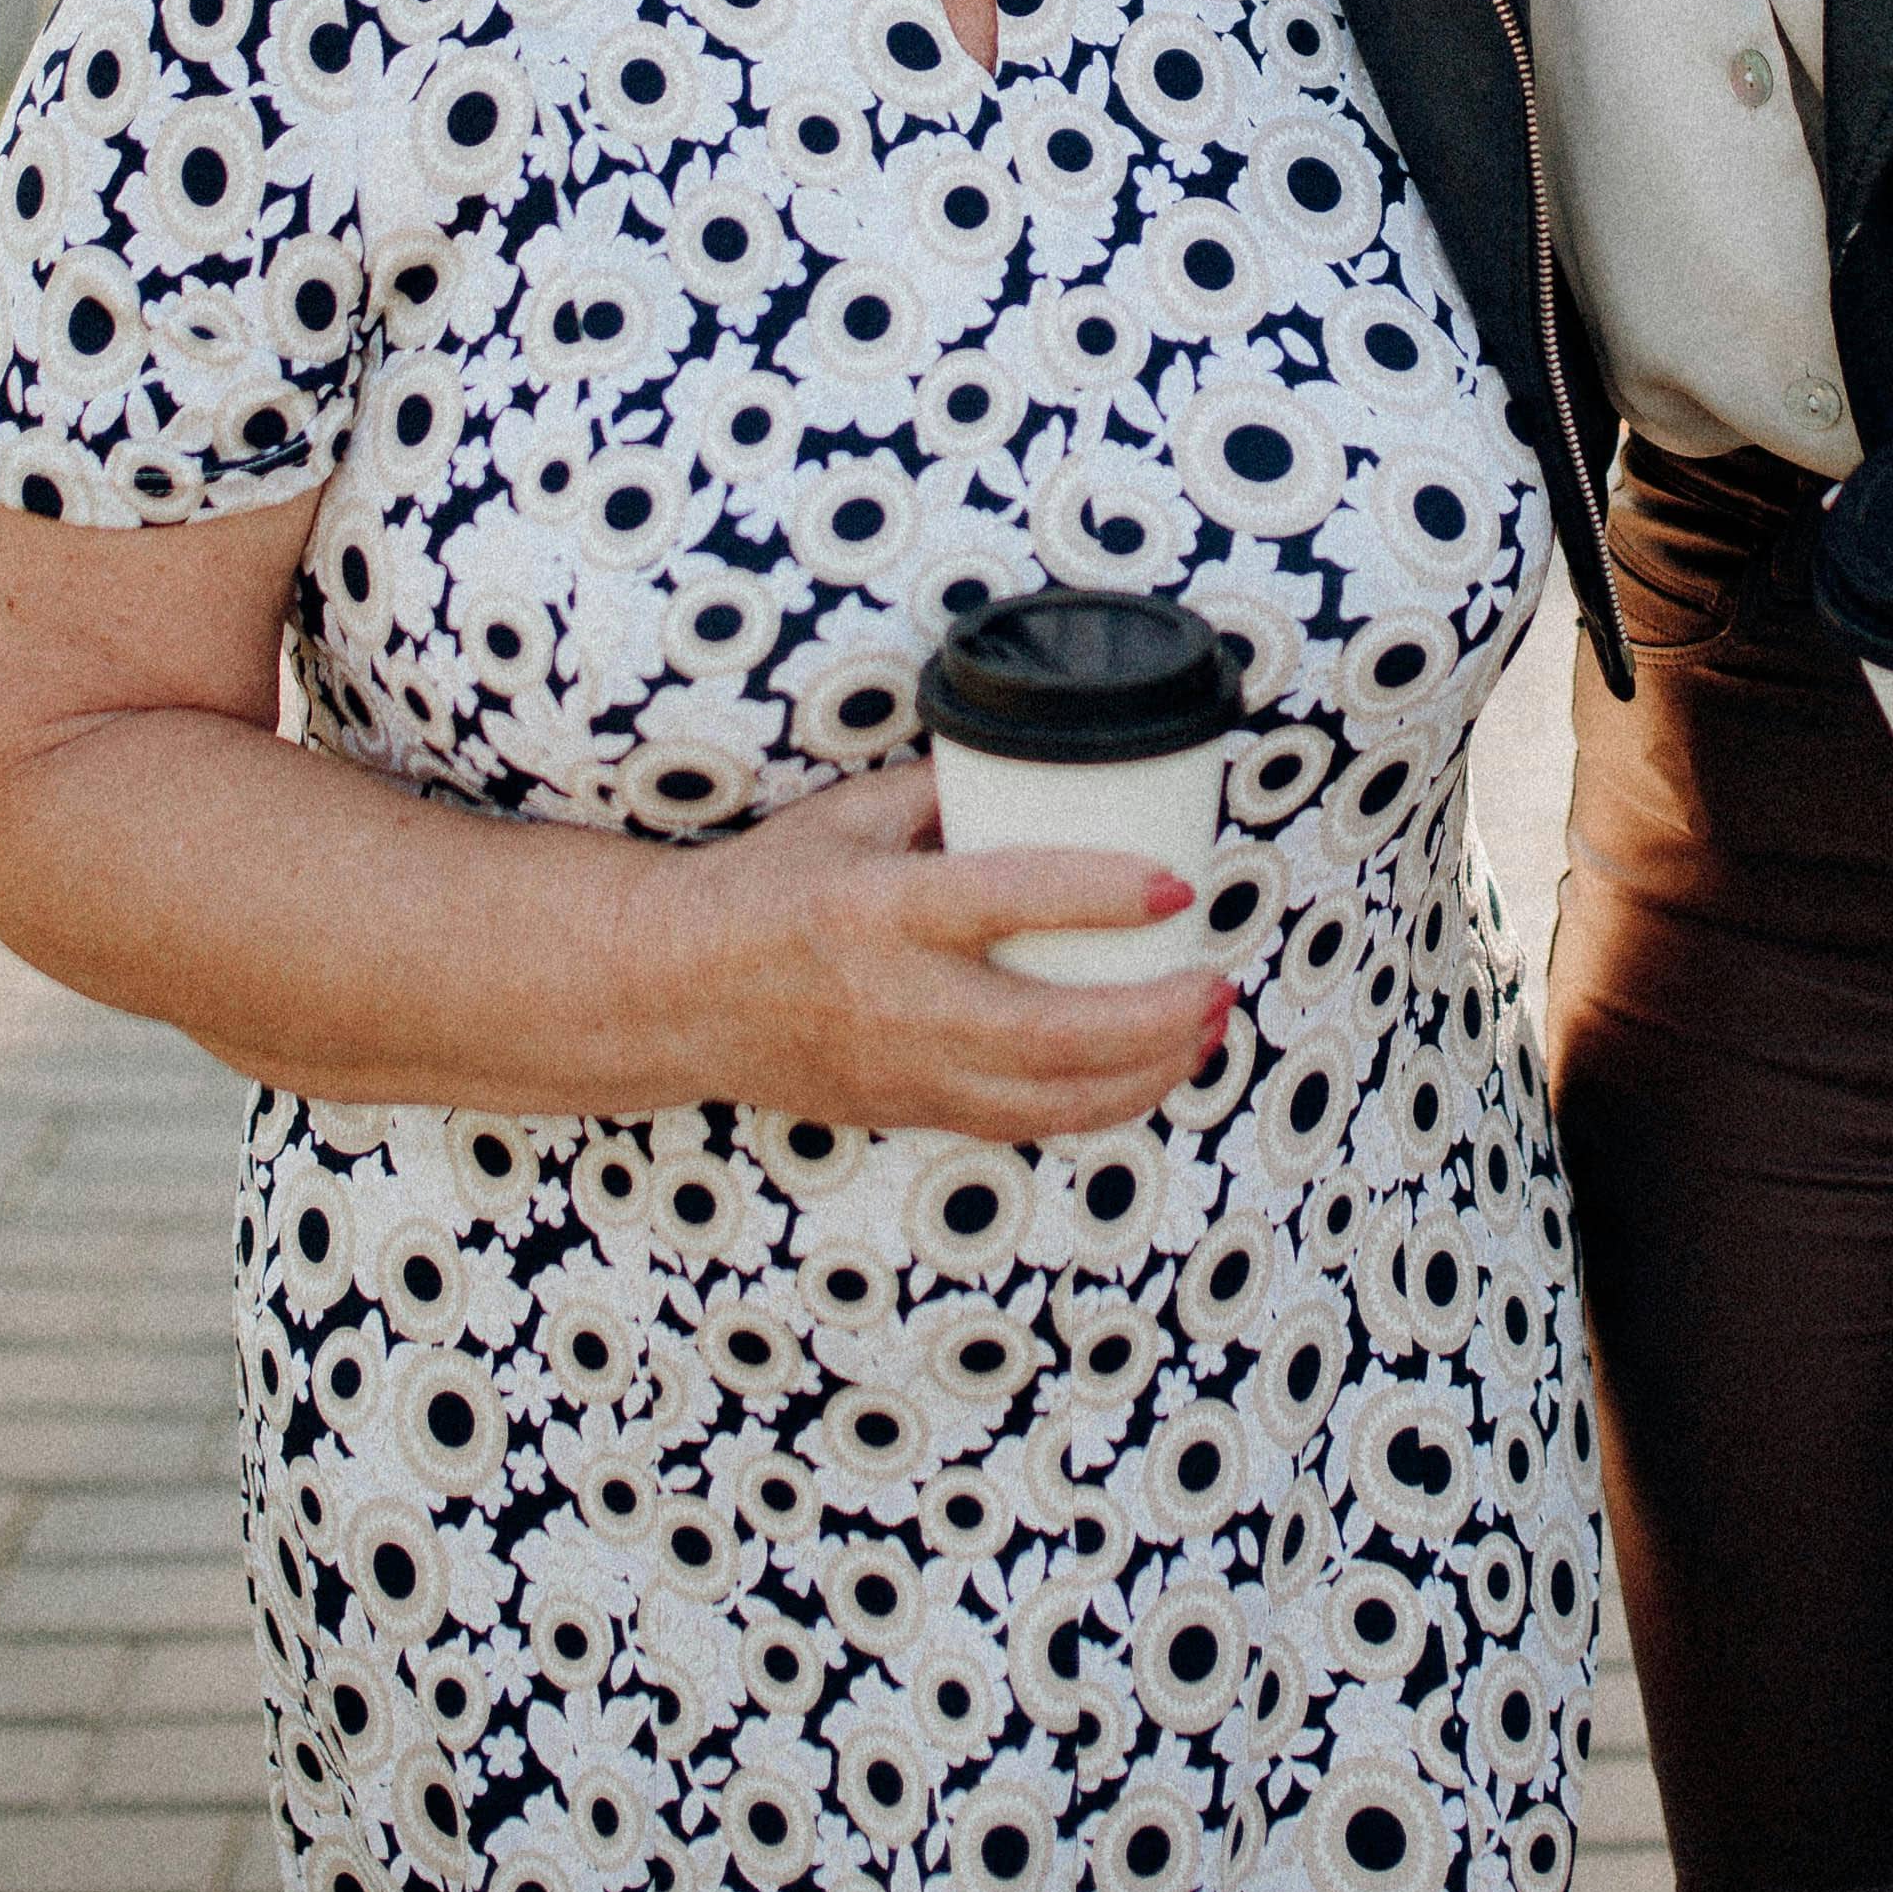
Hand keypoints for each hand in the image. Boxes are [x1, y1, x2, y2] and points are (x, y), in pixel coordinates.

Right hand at [627, 759, 1234, 1139]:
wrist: (674, 993)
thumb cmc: (768, 887)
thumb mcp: (848, 817)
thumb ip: (946, 795)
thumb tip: (1051, 769)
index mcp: (880, 909)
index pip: (1008, 902)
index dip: (1103, 894)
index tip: (1176, 884)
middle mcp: (898, 1001)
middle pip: (1054, 1030)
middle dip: (1156, 1017)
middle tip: (1219, 980)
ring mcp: (906, 1070)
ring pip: (1051, 1097)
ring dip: (1147, 1071)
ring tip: (1208, 1029)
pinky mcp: (909, 1110)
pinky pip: (1024, 1123)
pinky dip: (1098, 1104)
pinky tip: (1147, 1074)